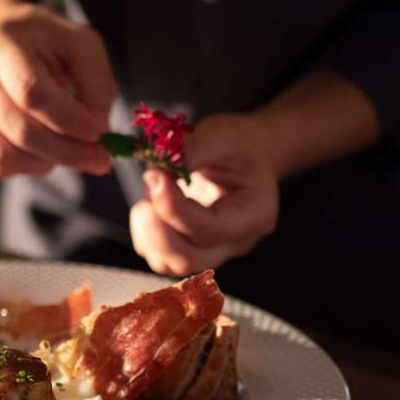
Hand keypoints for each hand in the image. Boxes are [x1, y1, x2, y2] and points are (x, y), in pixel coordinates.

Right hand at [0, 4, 115, 179]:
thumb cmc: (44, 45)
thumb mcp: (79, 46)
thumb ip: (96, 85)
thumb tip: (97, 131)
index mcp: (0, 44)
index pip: (31, 94)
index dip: (69, 120)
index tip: (99, 132)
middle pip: (21, 131)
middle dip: (68, 152)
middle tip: (99, 159)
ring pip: (2, 157)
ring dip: (45, 163)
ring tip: (64, 151)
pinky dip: (25, 167)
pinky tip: (41, 151)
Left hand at [129, 114, 279, 275]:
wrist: (246, 156)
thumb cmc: (239, 145)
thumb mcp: (221, 136)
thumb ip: (190, 151)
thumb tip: (155, 170)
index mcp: (254, 214)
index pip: (208, 229)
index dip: (173, 208)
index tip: (154, 176)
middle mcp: (234, 242)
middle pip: (188, 258)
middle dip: (156, 229)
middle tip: (149, 186)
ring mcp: (211, 251)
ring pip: (168, 263)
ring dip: (147, 230)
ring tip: (151, 191)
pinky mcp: (189, 250)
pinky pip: (158, 257)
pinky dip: (145, 233)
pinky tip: (151, 203)